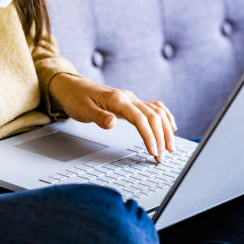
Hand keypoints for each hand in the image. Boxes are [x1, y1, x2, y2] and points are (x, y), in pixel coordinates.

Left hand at [48, 74, 176, 162]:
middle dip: (161, 137)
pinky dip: (165, 116)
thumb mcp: (82, 110)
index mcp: (117, 99)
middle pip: (153, 116)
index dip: (149, 135)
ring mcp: (131, 98)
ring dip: (166, 129)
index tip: (153, 151)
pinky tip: (171, 126)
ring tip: (170, 147)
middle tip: (162, 157)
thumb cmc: (76, 98)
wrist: (72, 86)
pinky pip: (154, 107)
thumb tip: (112, 123)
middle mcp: (128, 97)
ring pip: (157, 111)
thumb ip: (98, 117)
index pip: (140, 118)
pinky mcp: (131, 101)